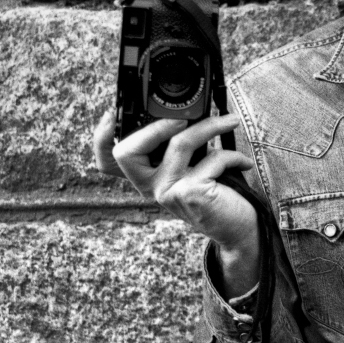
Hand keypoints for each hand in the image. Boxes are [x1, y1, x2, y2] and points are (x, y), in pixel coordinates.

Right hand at [92, 110, 261, 292]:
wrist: (239, 230)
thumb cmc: (217, 194)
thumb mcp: (192, 168)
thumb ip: (179, 148)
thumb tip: (187, 112)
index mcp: (146, 177)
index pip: (108, 162)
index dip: (100, 139)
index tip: (108, 115)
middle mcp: (151, 187)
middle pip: (127, 151)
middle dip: (154, 125)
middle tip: (183, 118)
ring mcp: (168, 192)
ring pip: (180, 143)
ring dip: (211, 126)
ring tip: (230, 121)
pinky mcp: (191, 194)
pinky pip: (212, 158)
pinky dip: (233, 156)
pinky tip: (243, 163)